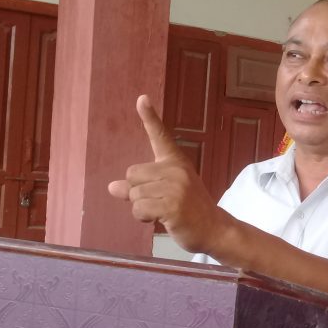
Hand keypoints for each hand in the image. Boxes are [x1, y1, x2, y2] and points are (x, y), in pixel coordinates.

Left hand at [108, 95, 227, 253]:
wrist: (215, 229)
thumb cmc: (189, 210)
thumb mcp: (164, 194)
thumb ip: (138, 187)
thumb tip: (112, 187)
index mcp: (175, 162)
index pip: (159, 136)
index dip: (149, 117)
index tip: (141, 98)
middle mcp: (176, 170)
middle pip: (132, 175)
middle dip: (137, 193)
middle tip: (159, 203)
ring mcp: (175, 187)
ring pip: (134, 194)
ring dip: (141, 209)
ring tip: (163, 213)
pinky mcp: (172, 206)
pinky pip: (139, 209)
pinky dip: (144, 218)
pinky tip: (160, 220)